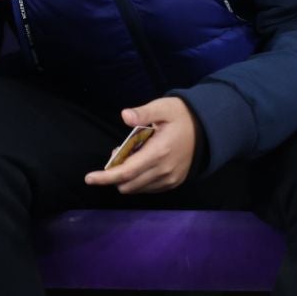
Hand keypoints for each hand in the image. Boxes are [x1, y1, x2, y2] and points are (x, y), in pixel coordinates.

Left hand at [83, 97, 197, 194]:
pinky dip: (137, 179)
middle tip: (118, 153)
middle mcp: (164, 170)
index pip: (126, 172)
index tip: (89, 178)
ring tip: (131, 155)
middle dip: (114, 174)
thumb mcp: (163, 107)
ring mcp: (169, 179)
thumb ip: (143, 112)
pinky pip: (147, 188)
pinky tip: (141, 162)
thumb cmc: (181, 116)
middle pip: (128, 184)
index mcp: (158, 152)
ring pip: (136, 188)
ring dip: (125, 177)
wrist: (207, 129)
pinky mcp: (173, 183)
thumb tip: (124, 115)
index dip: (106, 177)